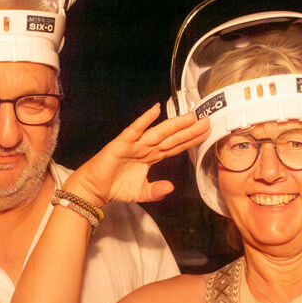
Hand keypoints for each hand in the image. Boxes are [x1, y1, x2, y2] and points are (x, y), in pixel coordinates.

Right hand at [64, 103, 210, 205]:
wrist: (94, 189)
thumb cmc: (115, 187)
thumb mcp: (141, 192)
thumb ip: (156, 191)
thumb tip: (171, 188)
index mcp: (151, 157)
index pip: (175, 147)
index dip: (190, 140)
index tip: (206, 133)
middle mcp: (146, 148)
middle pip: (171, 137)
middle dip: (189, 130)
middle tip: (207, 120)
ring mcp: (135, 144)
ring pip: (158, 133)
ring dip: (174, 124)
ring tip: (191, 116)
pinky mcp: (122, 144)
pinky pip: (135, 130)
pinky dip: (144, 120)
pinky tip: (155, 110)